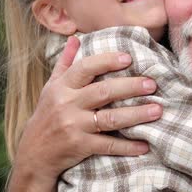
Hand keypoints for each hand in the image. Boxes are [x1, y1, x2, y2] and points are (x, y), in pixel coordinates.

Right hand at [13, 36, 161, 181]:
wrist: (34, 154)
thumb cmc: (48, 115)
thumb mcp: (51, 87)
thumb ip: (66, 63)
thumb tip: (75, 38)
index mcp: (62, 87)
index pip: (85, 68)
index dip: (107, 61)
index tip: (129, 58)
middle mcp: (67, 104)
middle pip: (103, 92)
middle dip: (131, 87)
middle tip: (153, 84)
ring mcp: (74, 126)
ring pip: (110, 118)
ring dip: (136, 114)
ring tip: (157, 110)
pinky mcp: (80, 146)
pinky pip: (108, 145)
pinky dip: (127, 146)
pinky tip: (145, 145)